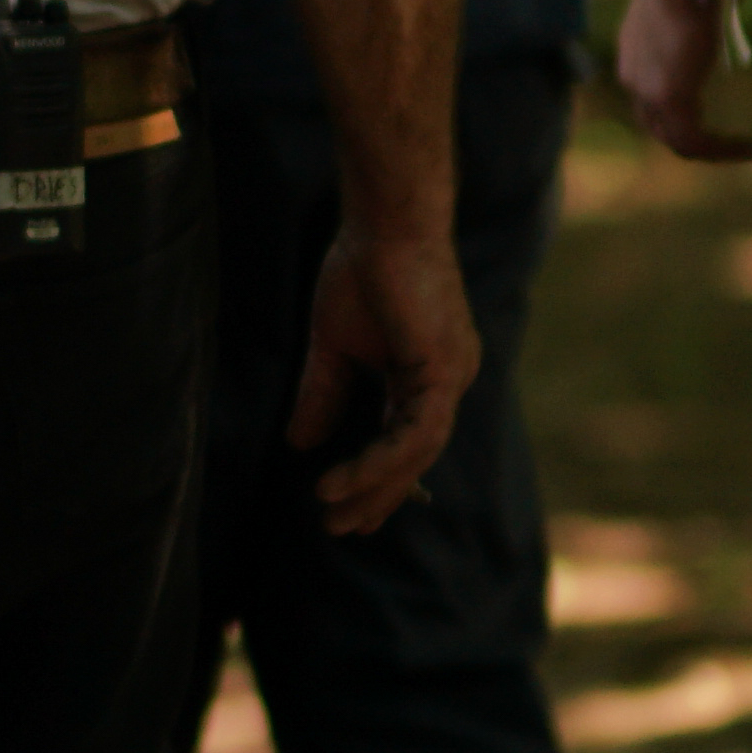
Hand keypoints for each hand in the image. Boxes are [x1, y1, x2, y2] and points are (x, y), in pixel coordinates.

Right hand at [287, 227, 481, 536]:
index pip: (405, 439)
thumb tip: (298, 444)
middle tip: (341, 529)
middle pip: (415, 456)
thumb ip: (323, 395)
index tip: (343, 506)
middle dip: (377, 495)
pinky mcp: (445, 372)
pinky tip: (343, 482)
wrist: (385, 223)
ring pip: (417, 453)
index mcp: (428, 373)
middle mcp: (449, 379)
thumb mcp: (333, 346)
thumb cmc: (362, 269)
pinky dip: (380, 462)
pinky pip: (416, 435)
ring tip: (331, 511)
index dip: (376, 475)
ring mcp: (453, 377)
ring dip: (374, 487)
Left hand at [613, 0, 751, 165]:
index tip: (721, 112)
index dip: (687, 111)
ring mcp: (645, 89)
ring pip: (681, 140)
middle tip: (741, 143)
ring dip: (723, 149)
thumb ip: (712, 19)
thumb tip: (727, 13)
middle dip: (703, 140)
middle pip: (662, 125)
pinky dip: (732, 147)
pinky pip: (699, 139)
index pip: (654, 97)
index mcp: (637, 51)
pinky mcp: (668, 96)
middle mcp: (632, 74)